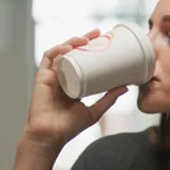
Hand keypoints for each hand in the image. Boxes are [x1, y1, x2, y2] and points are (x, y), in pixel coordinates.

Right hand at [23, 29, 127, 149]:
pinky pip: (48, 58)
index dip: (91, 48)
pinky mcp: (42, 77)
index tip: (104, 40)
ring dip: (72, 42)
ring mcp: (52, 76)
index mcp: (73, 82)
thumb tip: (126, 87)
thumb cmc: (69, 127)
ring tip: (86, 39)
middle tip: (98, 33)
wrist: (51, 136)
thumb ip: (109, 99)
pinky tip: (68, 48)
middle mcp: (62, 77)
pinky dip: (58, 50)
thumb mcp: (94, 111)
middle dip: (84, 39)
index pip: (83, 60)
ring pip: (61, 52)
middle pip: (73, 52)